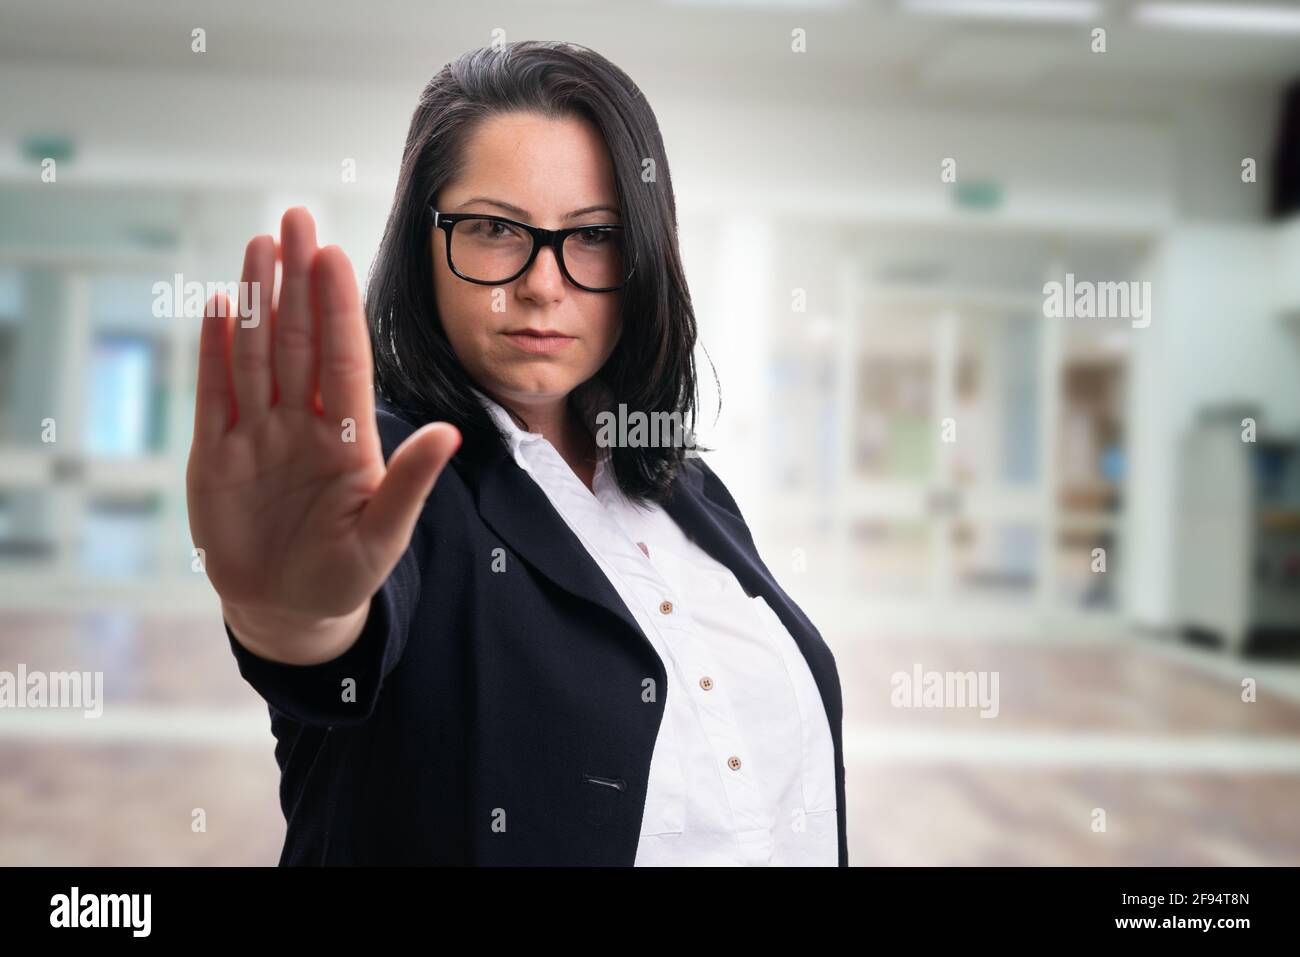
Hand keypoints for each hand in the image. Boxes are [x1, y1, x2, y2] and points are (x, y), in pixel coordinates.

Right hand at [186, 206, 459, 662]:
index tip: (335, 255)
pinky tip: (218, 306)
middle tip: (295, 218)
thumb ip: (409, 482)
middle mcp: (302, 424)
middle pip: (298, 340)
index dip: (337, 308)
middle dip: (295, 281)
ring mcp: (257, 435)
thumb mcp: (382, 534)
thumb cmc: (344, 573)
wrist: (288, 609)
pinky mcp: (216, 456)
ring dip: (255, 301)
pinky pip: (215, 394)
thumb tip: (451, 433)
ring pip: (255, 355)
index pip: (342, 360)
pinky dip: (214, 352)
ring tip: (258, 245)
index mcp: (347, 437)